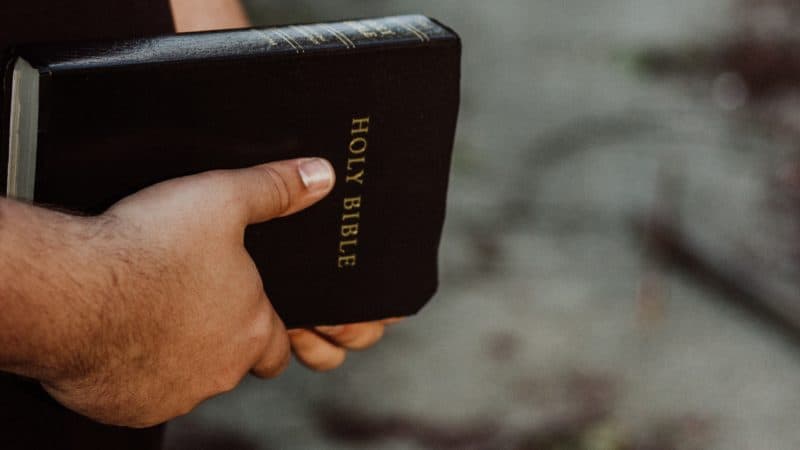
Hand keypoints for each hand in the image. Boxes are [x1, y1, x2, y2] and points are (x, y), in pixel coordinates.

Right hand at [22, 158, 385, 427]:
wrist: (70, 290)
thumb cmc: (143, 249)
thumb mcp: (222, 199)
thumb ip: (274, 190)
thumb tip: (316, 177)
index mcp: (249, 328)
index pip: (278, 347)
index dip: (268, 331)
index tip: (249, 316)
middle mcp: (219, 370)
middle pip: (233, 365)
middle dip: (221, 342)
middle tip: (192, 307)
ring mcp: (173, 394)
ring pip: (187, 382)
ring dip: (177, 357)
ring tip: (152, 315)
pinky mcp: (129, 408)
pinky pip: (140, 395)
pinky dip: (133, 374)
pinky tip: (120, 338)